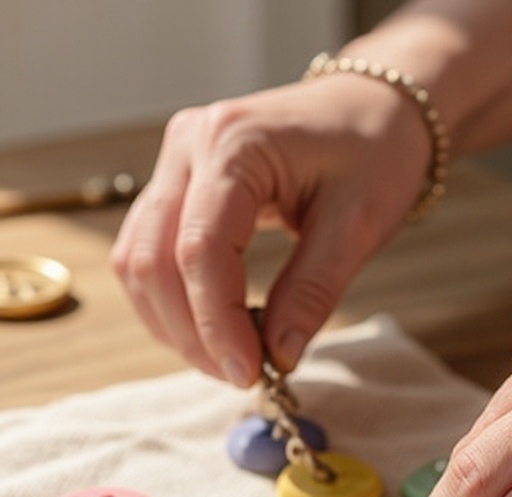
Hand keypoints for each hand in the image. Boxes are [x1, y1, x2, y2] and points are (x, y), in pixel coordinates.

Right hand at [111, 73, 430, 385]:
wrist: (372, 106)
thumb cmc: (373, 151)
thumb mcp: (357, 224)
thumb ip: (312, 292)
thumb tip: (280, 356)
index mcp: (233, 143)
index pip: (200, 251)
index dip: (217, 324)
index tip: (250, 373)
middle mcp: (188, 146)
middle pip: (153, 261)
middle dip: (192, 333)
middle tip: (241, 375)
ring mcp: (174, 164)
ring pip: (138, 262)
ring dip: (174, 324)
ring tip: (229, 358)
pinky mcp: (176, 186)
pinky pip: (148, 254)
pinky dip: (173, 303)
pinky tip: (214, 329)